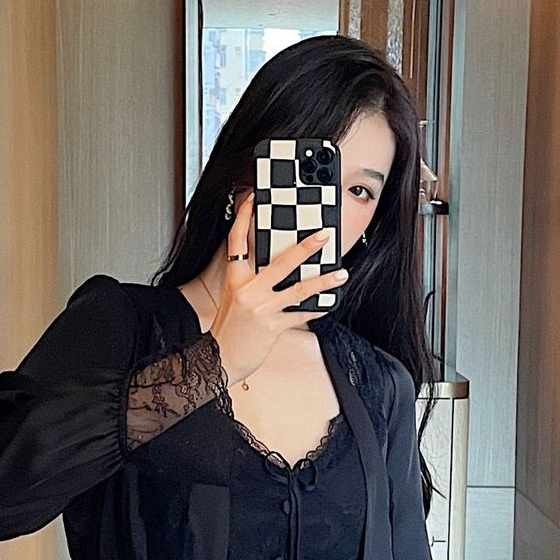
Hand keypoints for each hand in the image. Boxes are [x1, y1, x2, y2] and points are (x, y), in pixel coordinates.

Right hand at [208, 191, 346, 384]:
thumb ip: (253, 280)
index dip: (243, 218)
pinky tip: (328, 304)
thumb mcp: (235, 297)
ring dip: (323, 282)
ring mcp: (261, 309)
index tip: (253, 199)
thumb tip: (280, 265)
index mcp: (235, 279)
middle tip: (323, 235)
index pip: (237, 241)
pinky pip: (300, 315)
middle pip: (280, 262)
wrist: (219, 359)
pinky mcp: (272, 327)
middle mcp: (247, 291)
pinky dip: (315, 310)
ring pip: (298, 290)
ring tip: (340, 274)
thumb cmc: (229, 329)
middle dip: (305, 248)